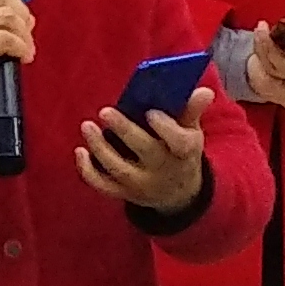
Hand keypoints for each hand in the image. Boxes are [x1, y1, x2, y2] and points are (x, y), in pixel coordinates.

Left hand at [77, 88, 212, 212]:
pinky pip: (104, 186)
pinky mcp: (126, 194)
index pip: (180, 143)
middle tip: (105, 111)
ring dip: (101, 148)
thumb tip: (204, 91)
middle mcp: (164, 171)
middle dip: (125, 131)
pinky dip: (89, 171)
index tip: (150, 112)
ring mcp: (143, 185)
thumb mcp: (191, 131)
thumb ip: (192, 110)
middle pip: (146, 152)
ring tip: (87, 126)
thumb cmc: (180, 151)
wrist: (178, 193)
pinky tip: (80, 151)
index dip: (166, 127)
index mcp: (185, 152)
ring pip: (120, 169)